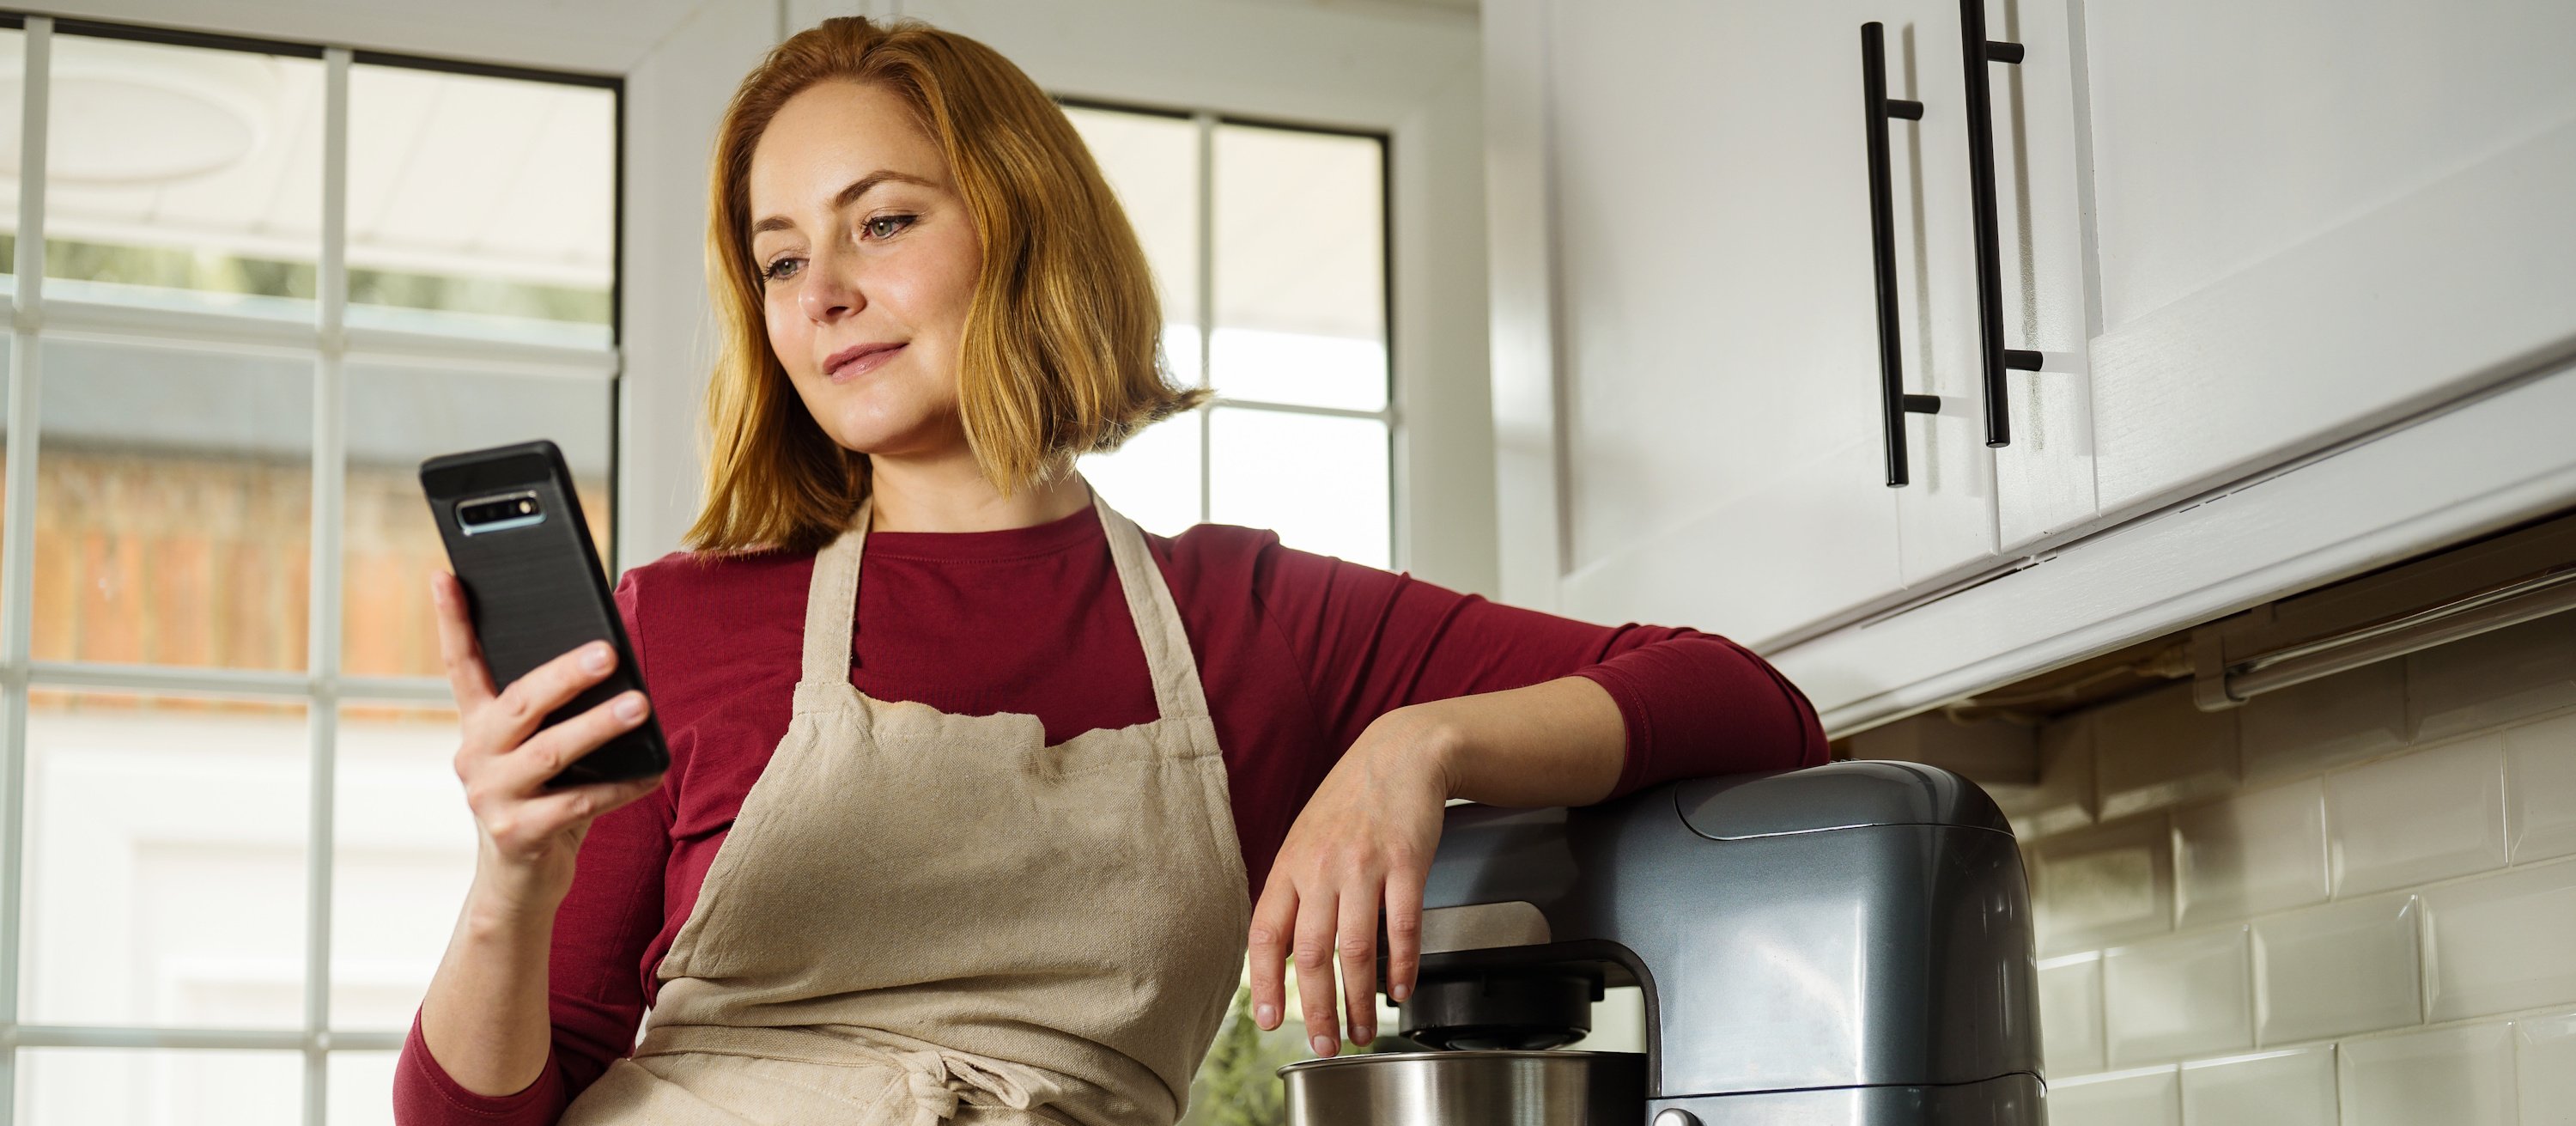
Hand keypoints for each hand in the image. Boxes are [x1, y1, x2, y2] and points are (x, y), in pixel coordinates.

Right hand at [433, 571, 663, 916]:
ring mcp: (491, 797)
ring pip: (549, 752)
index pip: (462, 664)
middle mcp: (475, 756)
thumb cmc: (542, 800)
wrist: (519, 883)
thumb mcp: (539, 752)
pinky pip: (576, 803)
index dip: (452, 620)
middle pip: (519, 703)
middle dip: (564, 674)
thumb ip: (556, 715)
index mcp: (479, 726)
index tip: (446, 574)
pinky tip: (650, 771)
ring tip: (640, 704)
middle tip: (608, 651)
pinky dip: (617, 786)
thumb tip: (613, 667)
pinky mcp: (516, 834)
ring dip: (598, 726)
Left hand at [1248, 707, 1455, 1054]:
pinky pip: (1403, 927)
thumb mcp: (1306, 839)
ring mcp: (1365, 866)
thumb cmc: (1351, 801)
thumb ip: (1295, 891)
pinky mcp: (1407, 863)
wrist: (1400, 754)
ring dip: (1357, 1001)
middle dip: (1316, 1010)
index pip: (1266, 935)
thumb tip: (1286, 952)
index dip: (1264, 983)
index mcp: (1290, 865)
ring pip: (1356, 951)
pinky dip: (1402, 967)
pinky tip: (1400, 991)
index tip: (1268, 1021)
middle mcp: (1322, 868)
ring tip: (1362, 1032)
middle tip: (1324, 1046)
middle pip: (1313, 955)